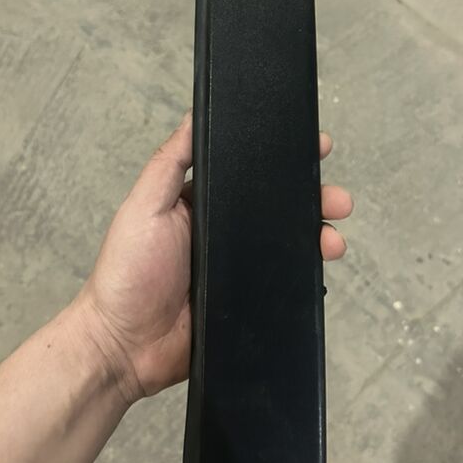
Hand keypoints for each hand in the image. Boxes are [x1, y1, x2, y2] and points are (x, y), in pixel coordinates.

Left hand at [77, 113, 352, 403]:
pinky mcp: (247, 299)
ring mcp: (237, 267)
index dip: (283, 160)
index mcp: (201, 203)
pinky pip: (283, 282)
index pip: (249, 173)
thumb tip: (194, 115)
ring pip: (288, 245)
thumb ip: (170, 162)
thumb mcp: (144, 206)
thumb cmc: (126, 273)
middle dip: (314, 199)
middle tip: (337, 200)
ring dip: (317, 237)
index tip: (314, 149)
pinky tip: (319, 269)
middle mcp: (223, 231)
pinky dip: (305, 275)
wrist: (125, 347)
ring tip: (334, 240)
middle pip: (279, 208)